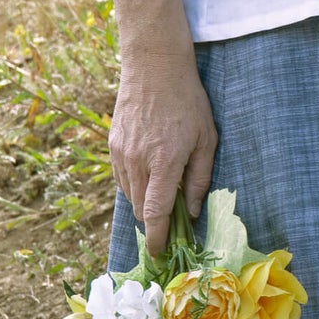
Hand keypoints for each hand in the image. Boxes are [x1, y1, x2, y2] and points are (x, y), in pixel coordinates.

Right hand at [111, 45, 216, 257]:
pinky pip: (120, 177)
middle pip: (140, 209)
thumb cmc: (188, 100)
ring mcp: (121, 153)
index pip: (155, 214)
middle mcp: (137, 161)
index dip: (158, 238)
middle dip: (154, 220)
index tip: (161, 253)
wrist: (155, 65)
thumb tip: (192, 211)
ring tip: (162, 188)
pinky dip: (133, 183)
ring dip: (143, 201)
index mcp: (163, 162)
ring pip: (128, 195)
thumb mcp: (206, 138)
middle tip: (172, 217)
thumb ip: (199, 178)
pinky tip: (149, 170)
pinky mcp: (112, 144)